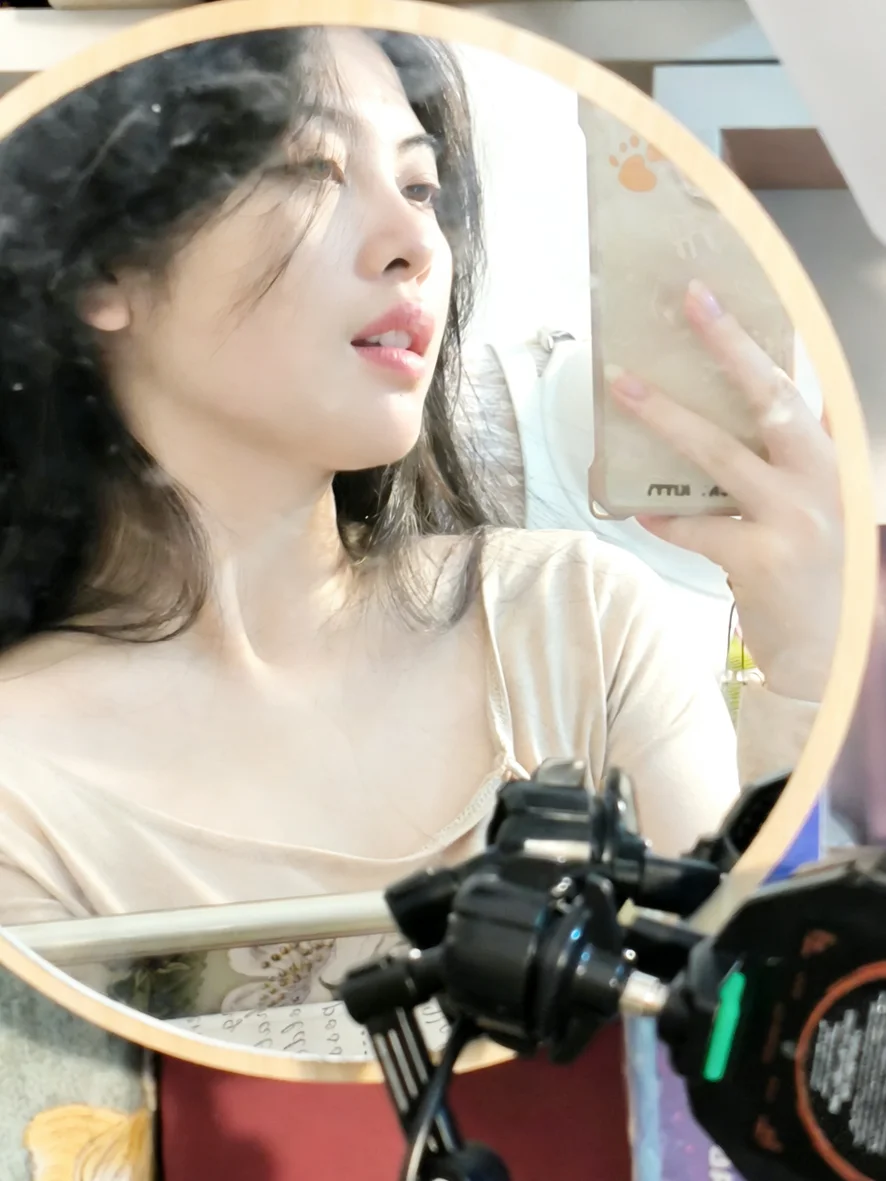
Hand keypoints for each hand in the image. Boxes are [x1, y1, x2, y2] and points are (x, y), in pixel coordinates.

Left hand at [608, 280, 842, 702]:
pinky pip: (697, 527)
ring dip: (667, 419)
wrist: (833, 648)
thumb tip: (770, 399)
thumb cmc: (820, 569)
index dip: (767, 338)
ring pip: (722, 455)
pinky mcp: (762, 559)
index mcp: (835, 458)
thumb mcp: (823, 501)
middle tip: (692, 302)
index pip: (804, 385)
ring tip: (623, 388)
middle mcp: (825, 479)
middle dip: (730, 345)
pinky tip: (635, 507)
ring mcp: (796, 518)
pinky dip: (664, 517)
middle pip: (772, 398)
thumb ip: (797, 454)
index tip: (728, 294)